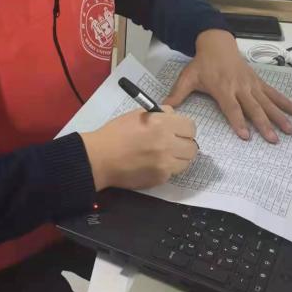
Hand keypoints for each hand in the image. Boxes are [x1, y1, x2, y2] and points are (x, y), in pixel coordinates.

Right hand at [81, 107, 197, 190]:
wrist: (99, 158)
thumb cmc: (115, 133)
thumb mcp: (137, 114)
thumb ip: (160, 114)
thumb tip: (174, 116)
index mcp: (162, 124)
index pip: (191, 127)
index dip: (184, 128)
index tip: (178, 130)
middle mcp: (167, 143)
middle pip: (192, 146)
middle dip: (184, 144)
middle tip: (173, 144)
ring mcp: (165, 163)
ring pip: (186, 161)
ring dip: (178, 158)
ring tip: (164, 155)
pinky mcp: (160, 178)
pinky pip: (173, 172)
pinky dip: (167, 168)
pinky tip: (153, 164)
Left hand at [164, 29, 291, 142]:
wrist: (216, 43)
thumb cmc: (202, 64)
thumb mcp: (187, 77)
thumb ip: (177, 94)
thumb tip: (162, 108)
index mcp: (222, 88)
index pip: (231, 107)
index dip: (238, 121)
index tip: (246, 136)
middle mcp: (239, 87)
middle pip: (253, 108)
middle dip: (263, 124)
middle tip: (273, 139)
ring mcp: (251, 84)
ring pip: (267, 102)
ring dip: (279, 116)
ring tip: (290, 130)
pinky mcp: (258, 82)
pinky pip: (274, 93)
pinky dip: (286, 103)